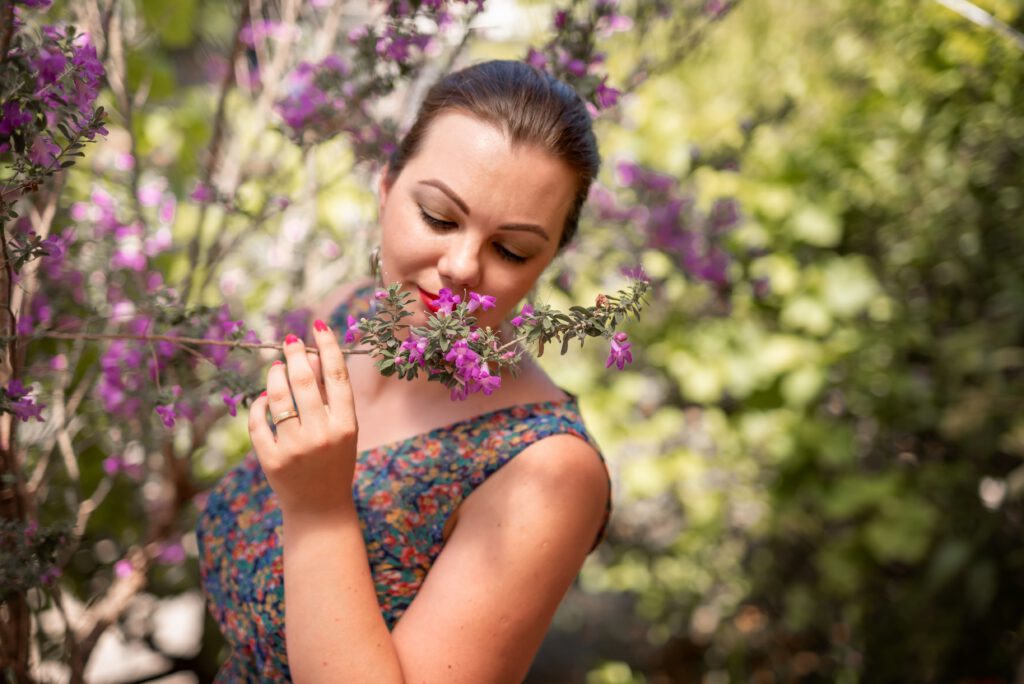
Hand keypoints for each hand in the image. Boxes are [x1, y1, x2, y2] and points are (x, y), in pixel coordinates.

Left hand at [249, 320, 357, 518]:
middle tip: (290, 340)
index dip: (328, 346)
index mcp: (346, 425)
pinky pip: (259, 421)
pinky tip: (265, 398)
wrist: (320, 509)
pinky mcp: (271, 460)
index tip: (318, 326)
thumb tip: (312, 355)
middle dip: (295, 354)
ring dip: (275, 374)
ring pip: (278, 396)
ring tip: (276, 365)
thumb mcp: (343, 430)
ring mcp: (295, 447)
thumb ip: (331, 397)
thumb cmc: (335, 462)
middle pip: (305, 380)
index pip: (337, 376)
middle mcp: (322, 434)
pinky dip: (260, 405)